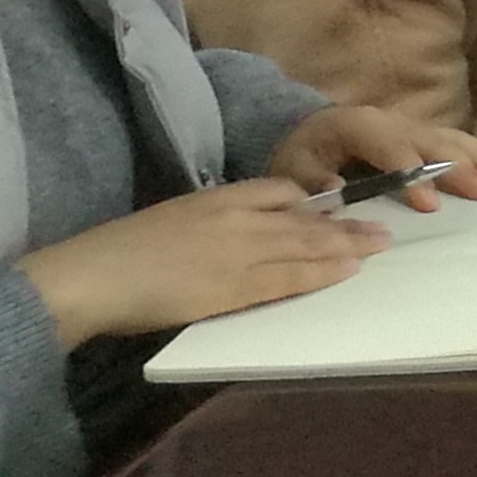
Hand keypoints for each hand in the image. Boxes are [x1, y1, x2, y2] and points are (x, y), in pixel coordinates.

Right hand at [16, 182, 379, 349]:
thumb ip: (211, 221)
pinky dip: (323, 272)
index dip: (312, 205)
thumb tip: (233, 234)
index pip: (281, 191)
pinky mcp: (235, 286)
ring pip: (308, 244)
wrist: (93, 274)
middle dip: (347, 225)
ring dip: (348, 246)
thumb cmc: (121, 250)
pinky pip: (290, 276)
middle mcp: (240, 217)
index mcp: (221, 197)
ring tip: (380, 247)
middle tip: (382, 230)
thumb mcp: (175, 218)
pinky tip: (348, 270)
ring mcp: (241, 250)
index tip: (336, 212)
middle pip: (306, 218)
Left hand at [267, 105, 476, 207]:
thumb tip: (336, 190)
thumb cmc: (299, 153)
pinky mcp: (419, 133)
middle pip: (433, 143)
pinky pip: (454, 140)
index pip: (392, 150)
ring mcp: (410, 125)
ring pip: (451, 138)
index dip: (413, 177)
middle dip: (462, 167)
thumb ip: (310, 180)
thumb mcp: (290, 168)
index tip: (430, 206)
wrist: (305, 129)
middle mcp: (392, 121)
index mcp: (359, 126)